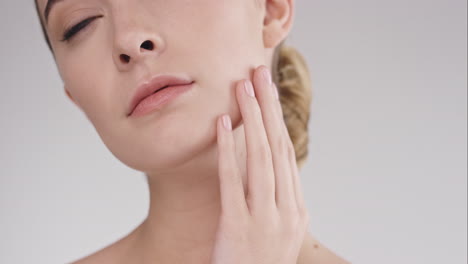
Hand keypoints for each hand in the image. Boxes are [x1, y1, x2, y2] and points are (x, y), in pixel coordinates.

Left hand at [211, 65, 309, 263]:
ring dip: (252, 119)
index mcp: (297, 208)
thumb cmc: (259, 261)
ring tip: (242, 87)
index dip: (278, 119)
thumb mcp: (277, 229)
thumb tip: (269, 163)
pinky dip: (229, 150)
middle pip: (278, 147)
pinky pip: (233, 181)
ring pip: (261, 158)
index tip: (269, 91)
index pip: (288, 154)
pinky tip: (223, 125)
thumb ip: (277, 198)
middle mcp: (286, 209)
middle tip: (259, 73)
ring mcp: (264, 218)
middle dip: (267, 107)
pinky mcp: (238, 226)